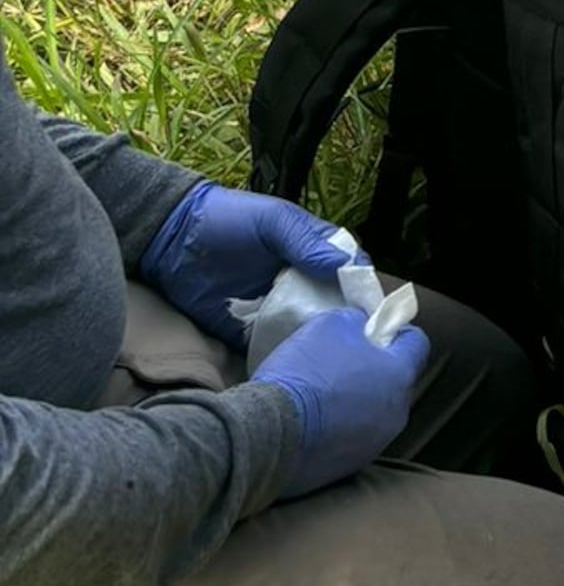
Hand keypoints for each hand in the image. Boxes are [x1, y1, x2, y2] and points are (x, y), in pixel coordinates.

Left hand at [138, 182, 352, 346]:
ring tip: (323, 360)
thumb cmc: (228, 220)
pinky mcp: (244, 328)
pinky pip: (267, 346)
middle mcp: (297, 281)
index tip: (371, 315)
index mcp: (311, 251)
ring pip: (303, 329)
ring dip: (312, 342)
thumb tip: (345, 267)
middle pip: (330, 306)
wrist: (170, 240)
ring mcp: (272, 306)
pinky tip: (287, 364)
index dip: (361, 291)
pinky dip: (277, 354)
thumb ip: (307, 242)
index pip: (347, 272)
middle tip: (349, 347)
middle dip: (340, 325)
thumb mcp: (272, 221)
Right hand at [251, 305, 431, 498]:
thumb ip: (355, 323)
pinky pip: (353, 439)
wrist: (267, 434)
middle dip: (375, 370)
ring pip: (375, 413)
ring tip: (323, 396)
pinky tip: (312, 423)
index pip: (417, 344)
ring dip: (357, 402)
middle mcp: (396, 413)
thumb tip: (361, 329)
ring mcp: (374, 444)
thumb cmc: (303, 375)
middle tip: (343, 363)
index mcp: (398, 376)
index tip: (374, 331)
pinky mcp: (350, 468)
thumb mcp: (329, 325)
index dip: (396, 333)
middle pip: (396, 382)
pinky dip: (340, 429)